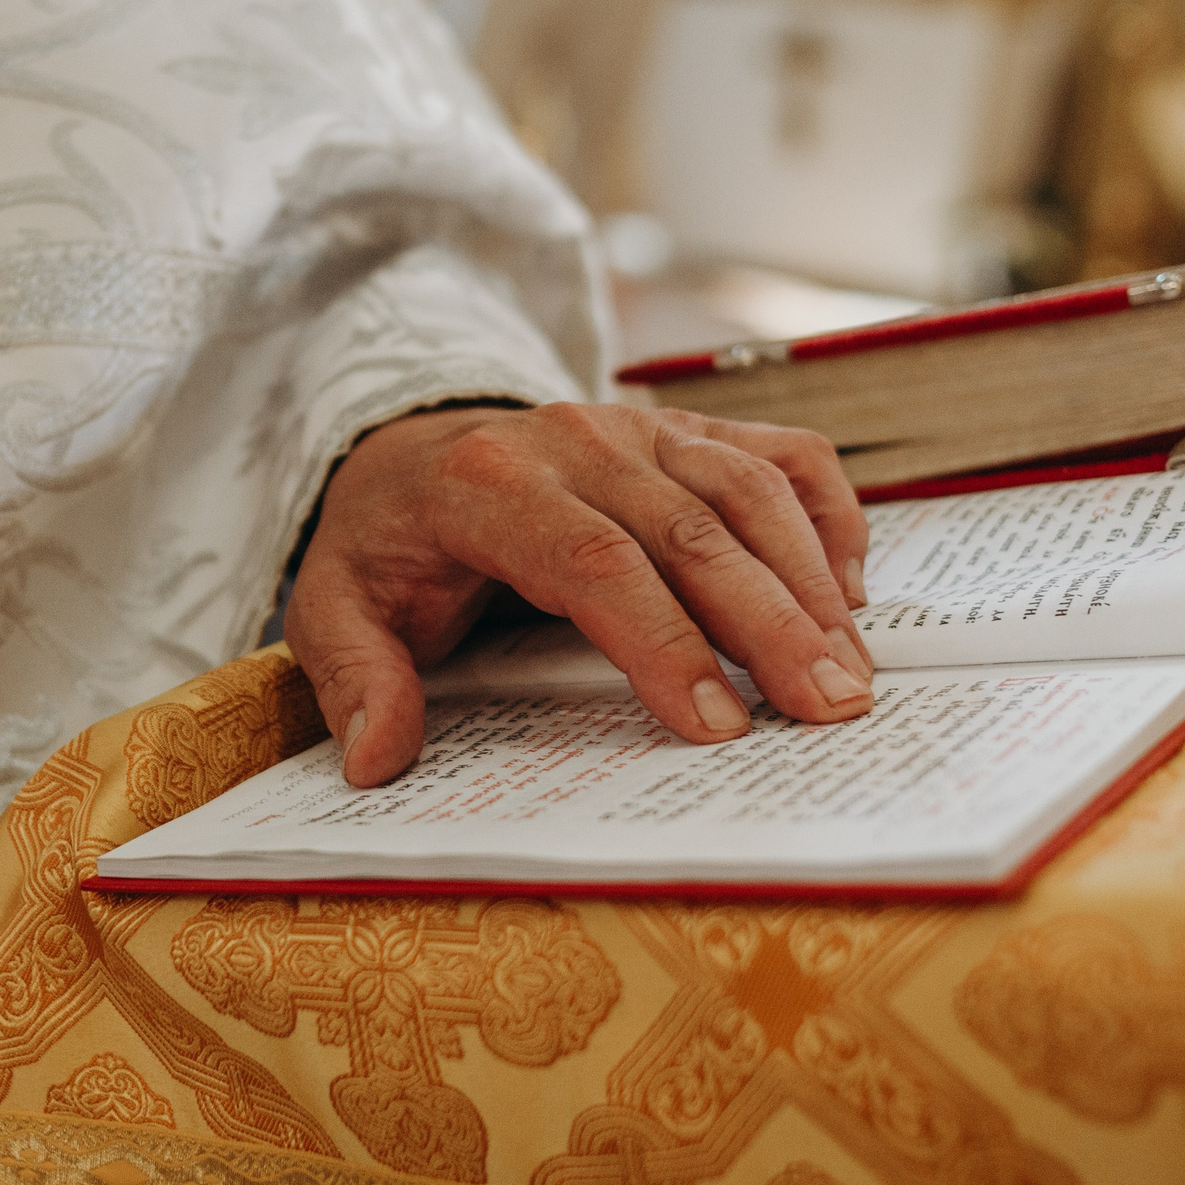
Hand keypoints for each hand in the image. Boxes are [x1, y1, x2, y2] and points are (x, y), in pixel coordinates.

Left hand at [285, 403, 875, 786]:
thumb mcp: (332, 605)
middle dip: (769, 622)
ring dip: (811, 581)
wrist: (409, 448)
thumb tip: (374, 757)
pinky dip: (826, 513)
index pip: (594, 560)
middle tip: (829, 707)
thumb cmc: (387, 540)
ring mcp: (641, 428)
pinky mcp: (686, 431)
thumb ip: (354, 676)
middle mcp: (575, 441)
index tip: (715, 722)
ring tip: (852, 672)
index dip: (662, 640)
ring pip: (748, 491)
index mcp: (489, 484)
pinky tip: (852, 590)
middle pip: (692, 529)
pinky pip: (779, 454)